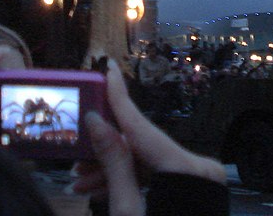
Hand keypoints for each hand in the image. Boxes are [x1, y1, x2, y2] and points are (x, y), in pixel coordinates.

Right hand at [71, 60, 225, 211]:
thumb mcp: (127, 212)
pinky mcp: (194, 191)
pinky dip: (130, 181)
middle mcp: (199, 169)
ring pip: (148, 162)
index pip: (144, 127)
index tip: (107, 70)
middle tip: (73, 153)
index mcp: (188, 171)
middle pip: (144, 145)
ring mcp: (199, 180)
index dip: (120, 98)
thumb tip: (96, 123)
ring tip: (80, 181)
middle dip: (106, 148)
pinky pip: (158, 176)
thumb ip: (113, 165)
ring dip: (113, 168)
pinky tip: (100, 189)